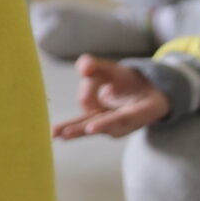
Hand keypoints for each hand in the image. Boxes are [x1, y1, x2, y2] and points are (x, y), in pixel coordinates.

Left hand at [53, 56, 168, 141]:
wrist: (139, 95)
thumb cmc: (129, 82)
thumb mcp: (116, 69)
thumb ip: (98, 66)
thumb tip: (83, 68)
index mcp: (145, 110)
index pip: (123, 118)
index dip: (107, 123)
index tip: (91, 128)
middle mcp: (127, 123)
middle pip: (101, 126)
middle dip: (83, 130)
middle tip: (65, 134)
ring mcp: (111, 127)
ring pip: (89, 126)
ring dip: (73, 129)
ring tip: (54, 133)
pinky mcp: (97, 126)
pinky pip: (81, 125)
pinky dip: (69, 126)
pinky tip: (55, 132)